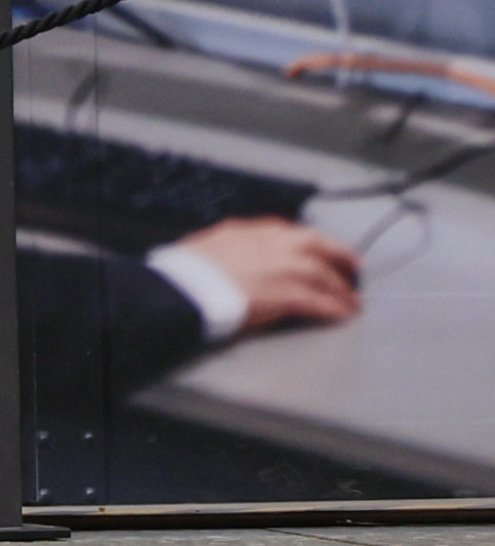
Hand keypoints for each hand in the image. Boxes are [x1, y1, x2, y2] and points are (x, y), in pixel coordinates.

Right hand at [170, 215, 363, 332]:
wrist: (190, 286)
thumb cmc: (192, 268)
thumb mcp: (213, 242)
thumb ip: (235, 243)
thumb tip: (237, 249)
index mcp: (255, 231)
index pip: (294, 232)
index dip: (314, 241)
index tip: (323, 247)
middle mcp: (276, 244)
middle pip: (320, 247)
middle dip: (341, 257)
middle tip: (355, 267)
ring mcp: (286, 269)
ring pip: (325, 276)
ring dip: (342, 289)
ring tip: (352, 300)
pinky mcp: (290, 295)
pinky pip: (321, 302)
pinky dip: (335, 308)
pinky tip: (342, 315)